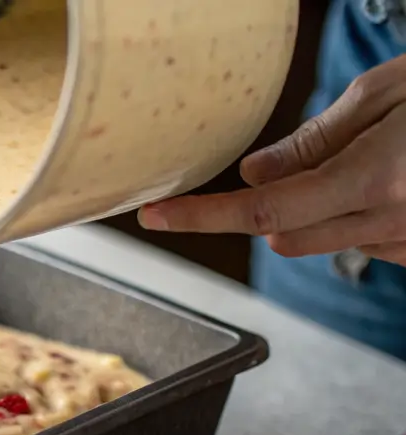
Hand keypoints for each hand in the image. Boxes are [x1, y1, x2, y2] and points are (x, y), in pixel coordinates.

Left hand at [138, 54, 405, 265]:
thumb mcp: (390, 92)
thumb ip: (317, 140)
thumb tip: (255, 173)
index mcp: (376, 178)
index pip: (261, 209)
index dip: (201, 216)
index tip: (155, 216)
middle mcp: (392, 222)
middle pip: (283, 233)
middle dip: (266, 207)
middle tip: (300, 158)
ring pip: (321, 240)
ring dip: (313, 210)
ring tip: (371, 156)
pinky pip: (364, 242)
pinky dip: (354, 216)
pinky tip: (397, 177)